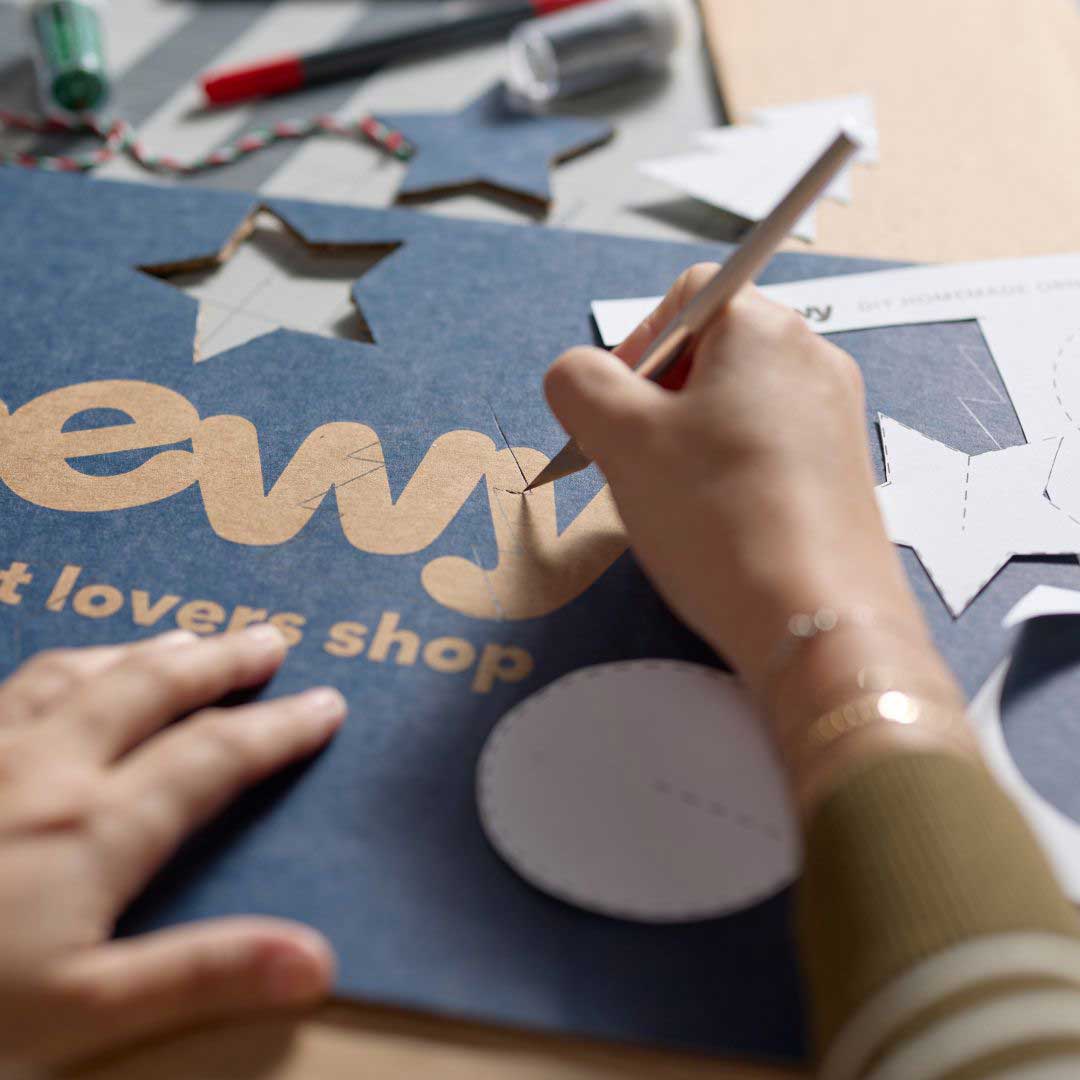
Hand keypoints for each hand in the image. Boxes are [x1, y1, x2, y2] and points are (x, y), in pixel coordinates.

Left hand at [0, 626, 344, 1068]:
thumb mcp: (80, 1016)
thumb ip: (202, 974)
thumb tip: (319, 960)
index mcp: (95, 826)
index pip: (214, 756)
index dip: (278, 729)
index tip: (327, 704)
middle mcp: (44, 768)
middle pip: (151, 689)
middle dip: (220, 661)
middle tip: (268, 640)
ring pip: (74, 676)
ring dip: (139, 652)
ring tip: (178, 639)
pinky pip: (6, 688)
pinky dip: (53, 670)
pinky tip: (51, 678)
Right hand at [546, 268, 925, 694]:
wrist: (816, 620)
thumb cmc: (719, 516)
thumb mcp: (622, 439)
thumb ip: (580, 383)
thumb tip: (577, 374)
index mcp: (764, 328)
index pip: (686, 298)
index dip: (637, 346)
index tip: (616, 411)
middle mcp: (812, 357)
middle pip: (711, 352)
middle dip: (658, 399)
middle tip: (634, 459)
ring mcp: (835, 415)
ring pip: (735, 404)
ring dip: (687, 440)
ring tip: (673, 498)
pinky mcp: (842, 470)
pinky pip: (766, 446)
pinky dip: (727, 470)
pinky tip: (715, 521)